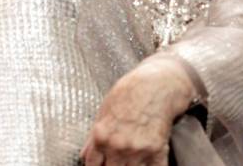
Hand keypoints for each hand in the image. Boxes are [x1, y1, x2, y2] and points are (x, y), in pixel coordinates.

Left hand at [80, 57, 196, 165]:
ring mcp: (138, 151)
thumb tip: (84, 155)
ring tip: (130, 158)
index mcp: (101, 136)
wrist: (156, 84)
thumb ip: (93, 137)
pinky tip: (146, 162)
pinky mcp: (158, 152)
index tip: (101, 163)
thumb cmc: (128, 92)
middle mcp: (118, 146)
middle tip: (115, 159)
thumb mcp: (104, 110)